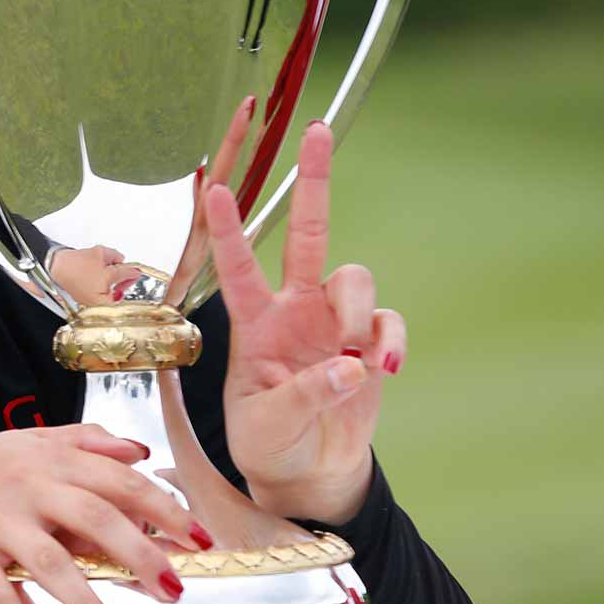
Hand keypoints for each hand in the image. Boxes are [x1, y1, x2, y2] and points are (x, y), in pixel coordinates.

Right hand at [0, 425, 211, 603]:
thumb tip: (139, 452)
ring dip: (88, 601)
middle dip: (141, 555)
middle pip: (95, 515)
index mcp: (49, 456)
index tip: (197, 538)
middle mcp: (25, 482)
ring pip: (51, 560)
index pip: (119, 477)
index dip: (163, 508)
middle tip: (173, 589)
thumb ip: (83, 442)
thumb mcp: (25, 445)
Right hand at [48, 244, 141, 304]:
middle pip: (119, 290)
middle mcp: (100, 296)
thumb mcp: (99, 252)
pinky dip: (103, 289)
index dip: (132, 271)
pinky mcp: (85, 301)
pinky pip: (100, 296)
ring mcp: (92, 301)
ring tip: (110, 274)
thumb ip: (114, 256)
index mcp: (106, 282)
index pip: (124, 275)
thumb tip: (120, 260)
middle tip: (127, 273)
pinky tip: (100, 279)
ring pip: (110, 295)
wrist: (55, 266)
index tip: (137, 270)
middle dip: (124, 281)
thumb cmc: (75, 262)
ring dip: (114, 285)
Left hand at [201, 121, 406, 523]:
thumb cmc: (270, 443)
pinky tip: (384, 368)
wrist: (307, 473)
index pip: (237, 268)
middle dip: (314, 180)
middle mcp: (294, 310)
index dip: (228, 230)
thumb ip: (306, 393)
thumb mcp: (270, 425)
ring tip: (355, 354)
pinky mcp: (370, 344)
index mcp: (253, 324)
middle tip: (316, 129)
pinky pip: (387, 323)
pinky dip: (390, 341)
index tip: (213, 189)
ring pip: (353, 277)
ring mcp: (334, 323)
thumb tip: (352, 364)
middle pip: (308, 234)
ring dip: (355, 306)